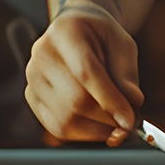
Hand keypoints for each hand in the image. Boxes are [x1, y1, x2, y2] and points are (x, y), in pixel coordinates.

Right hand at [24, 3, 144, 144]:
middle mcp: (42, 53)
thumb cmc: (103, 39)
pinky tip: (99, 127)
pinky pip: (56, 127)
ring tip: (116, 126)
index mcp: (66, 31)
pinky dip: (82, 134)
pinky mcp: (31, 97)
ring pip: (64, 119)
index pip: (86, 72)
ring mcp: (32, 77)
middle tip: (128, 124)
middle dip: (106, 118)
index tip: (130, 120)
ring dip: (96, 130)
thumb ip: (126, 74)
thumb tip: (133, 103)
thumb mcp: (123, 46)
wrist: (78, 31)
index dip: (110, 100)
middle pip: (73, 99)